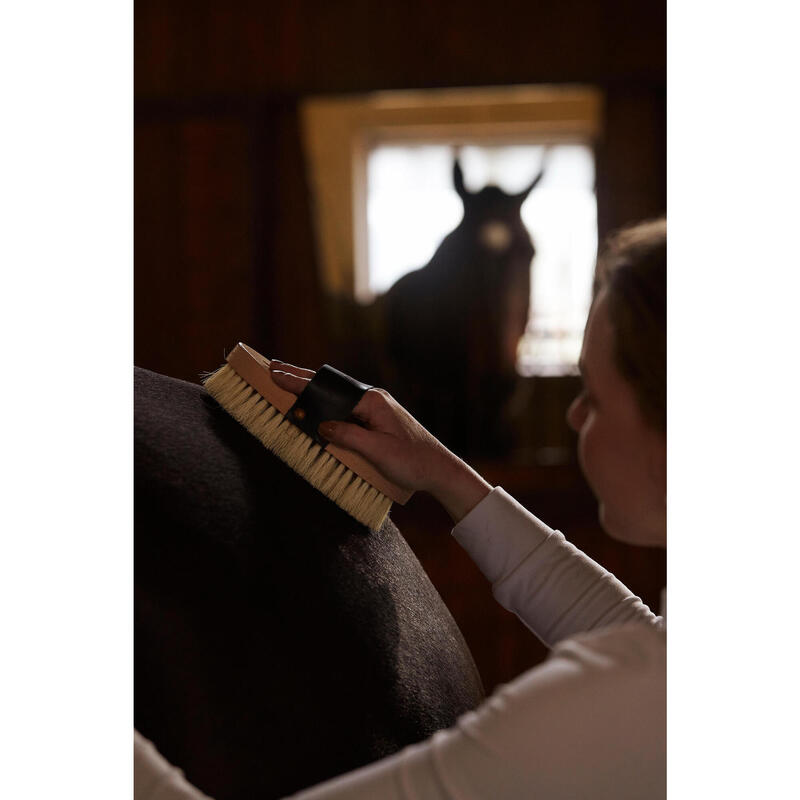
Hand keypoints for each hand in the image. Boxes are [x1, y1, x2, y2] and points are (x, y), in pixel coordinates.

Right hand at [269, 359, 491, 522]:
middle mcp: (373, 400)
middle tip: (273, 369)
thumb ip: (348, 436)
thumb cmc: (413, 461)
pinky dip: (326, 404)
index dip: (300, 383)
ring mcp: (375, 409)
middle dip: (301, 379)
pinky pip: (345, 409)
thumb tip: (320, 425)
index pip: (329, 389)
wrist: (440, 470)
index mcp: (372, 401)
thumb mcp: (378, 451)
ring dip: (313, 391)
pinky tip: (316, 405)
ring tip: (288, 382)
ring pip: (337, 397)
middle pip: (331, 386)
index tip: (275, 374)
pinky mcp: (377, 420)